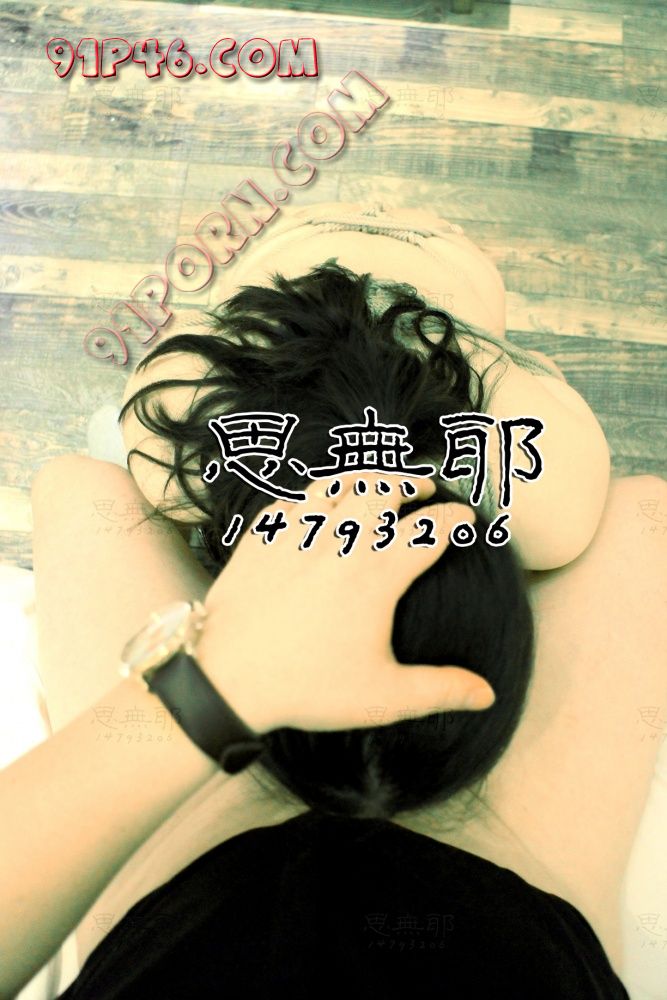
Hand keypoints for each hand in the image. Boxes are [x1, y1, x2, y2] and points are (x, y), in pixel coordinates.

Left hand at [195, 473, 495, 734]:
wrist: (226, 677)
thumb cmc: (307, 687)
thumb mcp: (383, 697)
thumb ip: (439, 690)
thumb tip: (487, 694)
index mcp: (376, 576)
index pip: (428, 532)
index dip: (454, 521)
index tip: (468, 518)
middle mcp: (340, 544)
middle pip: (384, 492)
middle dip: (411, 485)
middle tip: (425, 489)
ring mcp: (297, 535)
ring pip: (338, 484)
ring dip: (365, 477)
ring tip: (379, 480)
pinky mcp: (261, 538)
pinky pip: (292, 499)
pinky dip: (313, 494)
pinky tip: (317, 500)